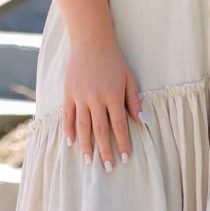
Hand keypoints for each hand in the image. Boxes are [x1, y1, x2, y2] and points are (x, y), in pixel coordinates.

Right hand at [62, 36, 143, 169]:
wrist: (90, 42)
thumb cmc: (113, 60)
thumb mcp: (128, 77)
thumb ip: (134, 100)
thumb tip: (142, 121)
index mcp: (113, 95)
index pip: (119, 125)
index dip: (123, 143)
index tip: (126, 158)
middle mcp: (96, 98)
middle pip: (100, 130)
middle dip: (105, 150)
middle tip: (108, 168)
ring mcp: (80, 96)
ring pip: (83, 126)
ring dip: (86, 146)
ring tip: (88, 162)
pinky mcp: (68, 93)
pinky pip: (67, 115)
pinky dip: (68, 130)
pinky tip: (71, 142)